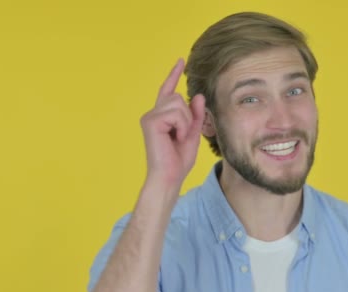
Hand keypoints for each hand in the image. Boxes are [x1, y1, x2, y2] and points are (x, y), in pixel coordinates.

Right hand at [140, 58, 205, 187]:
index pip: (168, 90)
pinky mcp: (150, 121)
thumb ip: (196, 115)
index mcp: (162, 116)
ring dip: (185, 123)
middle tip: (182, 136)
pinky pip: (175, 114)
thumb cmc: (179, 160)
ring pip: (178, 104)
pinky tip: (175, 139)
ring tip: (178, 138)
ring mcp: (149, 116)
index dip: (174, 75)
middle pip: (179, 97)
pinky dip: (181, 127)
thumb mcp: (193, 134)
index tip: (181, 60)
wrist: (170, 176)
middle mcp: (153, 113)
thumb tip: (198, 96)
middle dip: (188, 117)